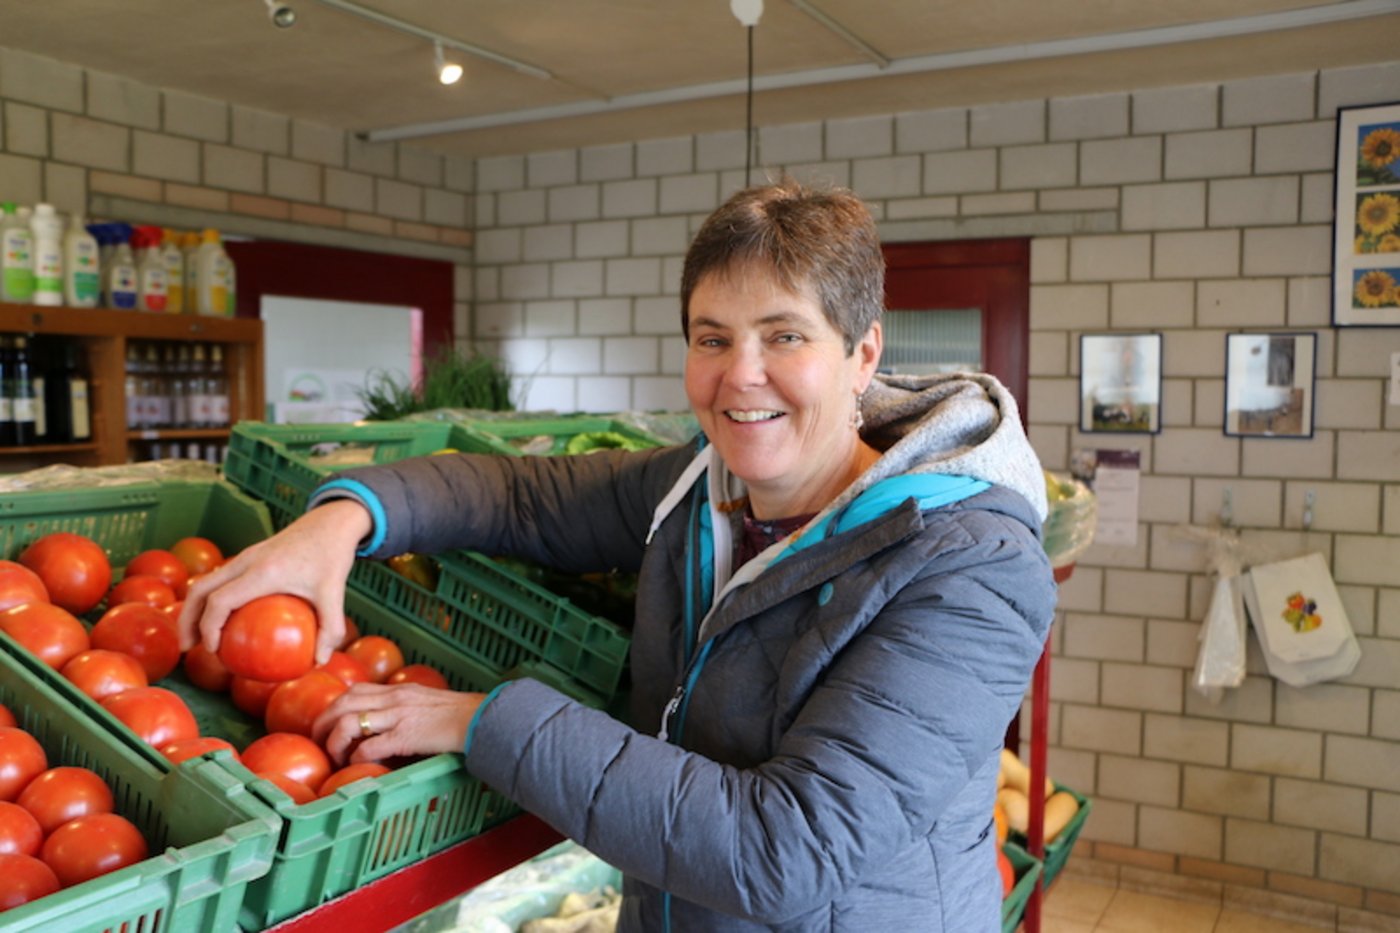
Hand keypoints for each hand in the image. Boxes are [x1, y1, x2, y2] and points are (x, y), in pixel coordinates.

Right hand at [177, 499, 371, 663]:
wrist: (330, 522)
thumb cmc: (332, 557)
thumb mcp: (335, 593)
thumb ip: (330, 628)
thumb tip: (319, 662)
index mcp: (262, 572)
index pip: (221, 601)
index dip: (209, 627)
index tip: (213, 651)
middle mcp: (246, 561)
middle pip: (199, 590)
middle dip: (187, 620)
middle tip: (187, 648)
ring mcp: (244, 556)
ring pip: (205, 582)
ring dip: (193, 609)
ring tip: (196, 638)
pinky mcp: (248, 556)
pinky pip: (220, 579)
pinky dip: (211, 599)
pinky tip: (224, 621)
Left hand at [312, 682, 486, 765]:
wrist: (479, 719)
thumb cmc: (457, 715)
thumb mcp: (425, 702)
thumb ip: (404, 708)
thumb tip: (387, 726)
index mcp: (398, 689)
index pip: (355, 690)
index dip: (334, 707)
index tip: (328, 724)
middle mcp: (393, 698)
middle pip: (342, 703)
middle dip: (323, 723)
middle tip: (319, 741)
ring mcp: (398, 716)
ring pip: (348, 722)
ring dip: (334, 742)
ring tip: (335, 757)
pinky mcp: (405, 736)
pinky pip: (368, 746)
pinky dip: (356, 757)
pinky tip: (357, 764)